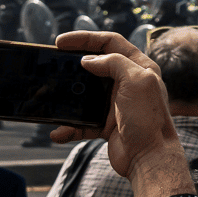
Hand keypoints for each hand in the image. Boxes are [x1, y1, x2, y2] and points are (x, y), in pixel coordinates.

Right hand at [52, 32, 197, 196]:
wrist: (150, 158)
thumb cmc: (147, 118)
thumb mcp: (136, 81)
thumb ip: (114, 63)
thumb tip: (89, 60)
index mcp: (139, 68)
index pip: (111, 43)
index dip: (86, 39)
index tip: (60, 42)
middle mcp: (128, 83)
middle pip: (95, 65)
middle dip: (72, 64)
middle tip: (51, 63)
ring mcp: (116, 104)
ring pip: (85, 94)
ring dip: (66, 97)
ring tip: (47, 97)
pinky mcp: (106, 124)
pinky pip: (81, 122)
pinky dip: (69, 127)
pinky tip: (58, 132)